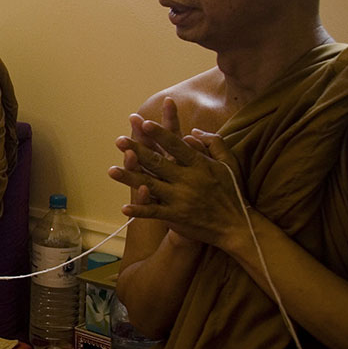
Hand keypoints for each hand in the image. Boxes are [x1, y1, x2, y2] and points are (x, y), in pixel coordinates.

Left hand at [109, 118, 245, 249]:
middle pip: (157, 162)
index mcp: (200, 164)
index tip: (144, 123)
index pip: (176, 145)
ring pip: (150, 185)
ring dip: (129, 178)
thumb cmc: (231, 190)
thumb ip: (213, 142)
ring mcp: (180, 199)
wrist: (237, 225)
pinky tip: (124, 208)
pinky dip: (139, 211)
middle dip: (137, 150)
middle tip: (119, 140)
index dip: (159, 134)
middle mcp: (188, 180)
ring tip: (111, 170)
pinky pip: (154, 212)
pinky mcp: (176, 216)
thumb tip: (192, 131)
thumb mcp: (229, 163)